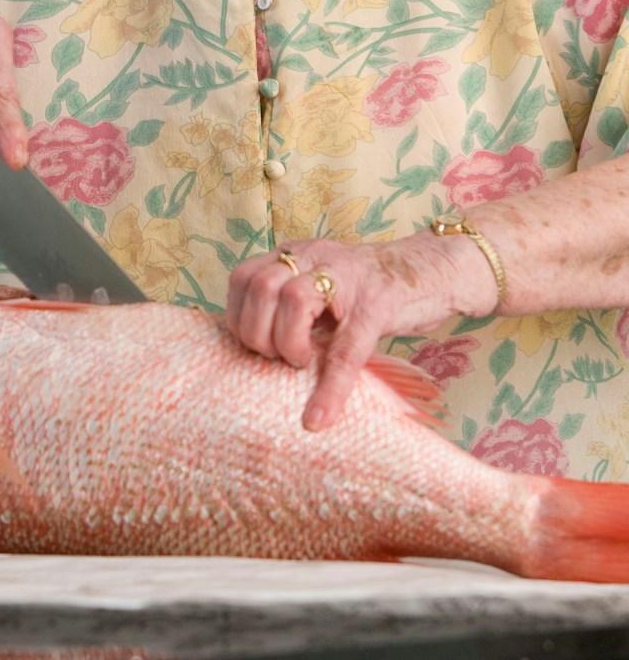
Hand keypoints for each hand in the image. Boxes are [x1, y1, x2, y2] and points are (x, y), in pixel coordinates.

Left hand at [225, 233, 496, 429]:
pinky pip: (346, 350)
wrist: (434, 270)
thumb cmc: (370, 290)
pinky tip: (319, 417)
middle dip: (256, 332)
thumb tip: (256, 346)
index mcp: (296, 255)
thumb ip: (290, 304)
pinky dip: (329, 388)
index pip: (243, 277)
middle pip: (260, 285)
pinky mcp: (377, 306)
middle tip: (276, 357)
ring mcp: (346, 278)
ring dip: (286, 344)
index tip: (251, 344)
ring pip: (292, 301)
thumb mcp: (322, 288)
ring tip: (300, 363)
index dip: (237, 315)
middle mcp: (315, 257)